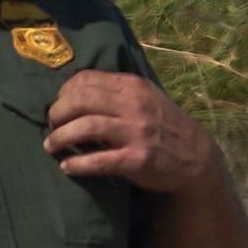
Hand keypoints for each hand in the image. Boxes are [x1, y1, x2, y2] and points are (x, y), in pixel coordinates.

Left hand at [44, 66, 211, 194]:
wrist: (196, 158)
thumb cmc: (163, 127)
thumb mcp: (145, 98)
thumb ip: (116, 93)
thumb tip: (73, 93)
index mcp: (132, 86)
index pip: (85, 80)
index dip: (63, 94)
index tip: (58, 108)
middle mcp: (134, 105)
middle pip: (79, 100)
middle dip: (56, 114)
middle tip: (51, 127)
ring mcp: (137, 132)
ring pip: (85, 127)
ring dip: (60, 138)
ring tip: (51, 146)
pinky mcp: (137, 159)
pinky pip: (98, 160)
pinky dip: (77, 164)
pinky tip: (67, 167)